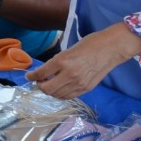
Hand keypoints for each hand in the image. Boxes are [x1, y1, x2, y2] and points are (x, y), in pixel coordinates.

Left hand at [25, 22, 140, 98]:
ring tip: (49, 84)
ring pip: (57, 95)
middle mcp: (69, 74)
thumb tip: (46, 71)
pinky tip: (60, 88)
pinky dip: (61, 94)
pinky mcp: (86, 89)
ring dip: (50, 91)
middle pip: (47, 89)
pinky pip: (68, 96)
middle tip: (39, 81)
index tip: (28, 76)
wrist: (112, 48)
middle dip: (40, 86)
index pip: (41, 73)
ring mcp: (79, 83)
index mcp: (63, 61)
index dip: (32, 76)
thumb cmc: (90, 44)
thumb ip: (57, 62)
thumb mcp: (69, 49)